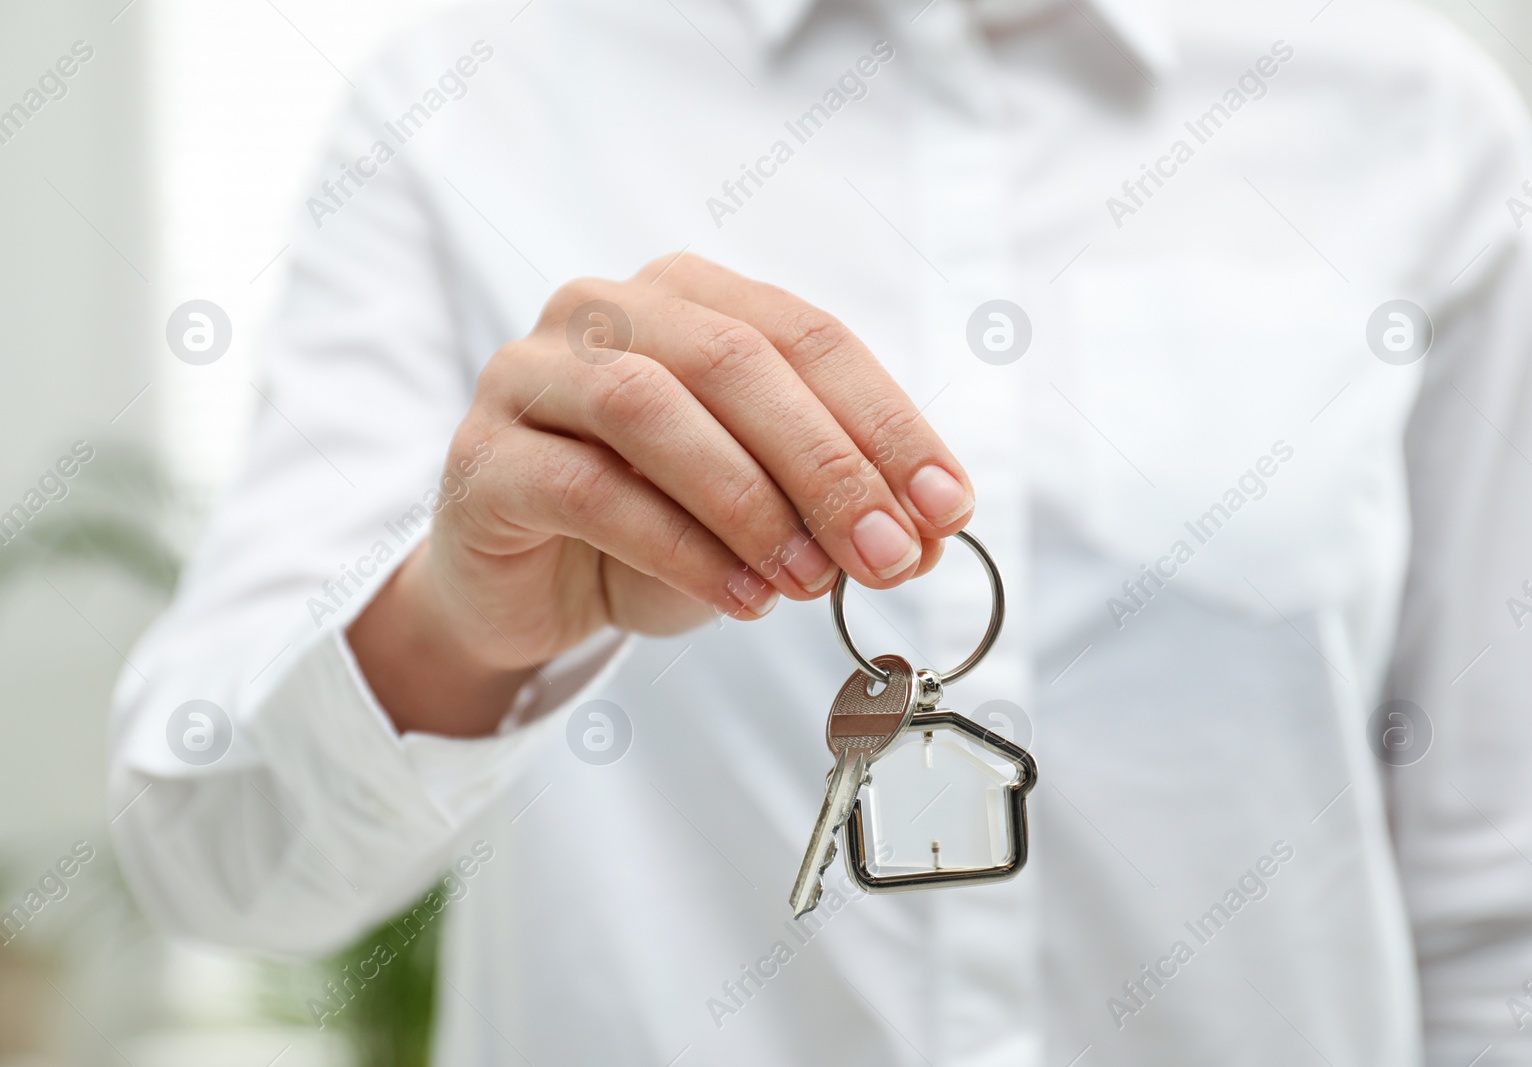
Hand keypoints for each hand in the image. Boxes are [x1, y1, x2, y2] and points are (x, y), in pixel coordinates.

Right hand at [349, 254, 973, 735]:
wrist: (530, 591)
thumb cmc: (655, 527)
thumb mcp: (766, 511)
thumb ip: (840, 504)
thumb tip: (932, 531)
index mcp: (689, 294)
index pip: (808, 336)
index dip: (888, 421)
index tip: (950, 506)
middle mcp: (605, 309)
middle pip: (734, 361)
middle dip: (828, 464)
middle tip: (890, 555)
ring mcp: (531, 373)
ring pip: (650, 409)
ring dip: (750, 502)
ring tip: (809, 583)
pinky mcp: (485, 456)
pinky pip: (588, 489)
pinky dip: (679, 548)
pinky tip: (739, 599)